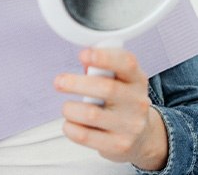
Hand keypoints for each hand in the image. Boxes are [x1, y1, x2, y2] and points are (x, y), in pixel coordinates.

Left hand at [54, 48, 167, 170]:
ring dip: (70, 108)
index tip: (83, 54)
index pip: (126, 63)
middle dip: (75, 83)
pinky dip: (70, 127)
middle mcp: (137, 102)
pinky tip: (71, 123)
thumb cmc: (122, 101)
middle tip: (59, 82)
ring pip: (91, 114)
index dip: (104, 56)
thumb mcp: (119, 79)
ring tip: (68, 108)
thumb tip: (84, 59)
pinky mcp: (118, 146)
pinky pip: (84, 135)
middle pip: (106, 88)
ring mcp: (130, 126)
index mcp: (136, 79)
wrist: (142, 137)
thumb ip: (101, 67)